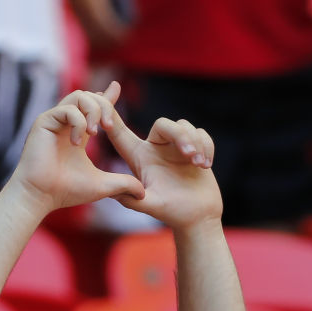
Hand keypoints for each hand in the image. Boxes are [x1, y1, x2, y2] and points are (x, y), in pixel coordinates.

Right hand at [9, 82, 144, 214]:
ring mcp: (53, 121)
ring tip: (95, 132)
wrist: (40, 197)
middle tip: (110, 127)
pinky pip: (68, 109)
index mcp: (76, 134)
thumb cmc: (65, 192)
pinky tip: (77, 142)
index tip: (116, 87)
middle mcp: (64, 124)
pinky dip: (78, 122)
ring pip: (79, 96)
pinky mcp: (43, 122)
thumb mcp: (102, 186)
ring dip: (92, 111)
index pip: (93, 107)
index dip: (107, 97)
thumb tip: (142, 194)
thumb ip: (123, 184)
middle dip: (105, 107)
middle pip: (89, 96)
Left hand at [104, 111, 222, 231]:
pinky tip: (205, 165)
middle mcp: (155, 148)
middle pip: (163, 124)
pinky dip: (206, 146)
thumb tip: (112, 192)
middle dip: (180, 136)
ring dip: (195, 144)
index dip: (111, 114)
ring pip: (184, 126)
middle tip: (189, 156)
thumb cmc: (172, 212)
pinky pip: (201, 133)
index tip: (106, 93)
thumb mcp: (150, 205)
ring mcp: (175, 146)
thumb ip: (132, 199)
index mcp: (138, 158)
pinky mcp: (195, 146)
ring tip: (199, 164)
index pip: (120, 133)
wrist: (198, 216)